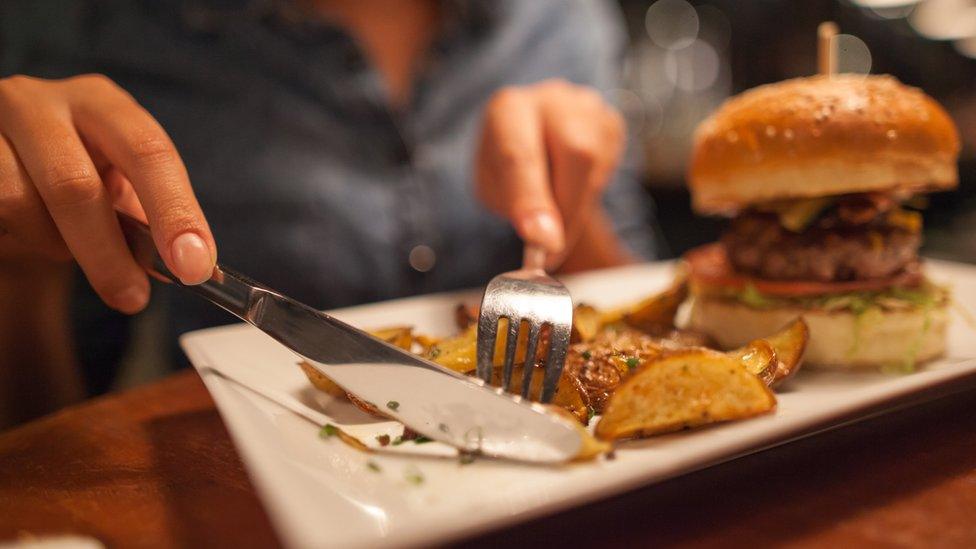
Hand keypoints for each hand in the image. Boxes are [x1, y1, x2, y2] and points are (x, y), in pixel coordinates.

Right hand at [0, 74, 215, 312]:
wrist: (6, 157)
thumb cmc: (76, 168)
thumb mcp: (118, 179)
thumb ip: (152, 216)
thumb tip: (191, 263)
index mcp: (101, 103)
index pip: (148, 152)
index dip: (174, 212)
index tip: (193, 267)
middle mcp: (40, 102)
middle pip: (75, 184)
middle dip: (108, 253)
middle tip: (132, 298)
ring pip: (21, 204)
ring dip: (56, 246)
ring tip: (70, 249)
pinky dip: (24, 238)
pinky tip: (34, 235)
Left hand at [476, 79, 625, 269]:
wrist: (533, 136)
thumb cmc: (507, 166)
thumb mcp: (492, 188)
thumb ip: (515, 207)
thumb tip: (546, 237)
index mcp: (508, 110)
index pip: (521, 155)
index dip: (532, 200)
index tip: (542, 241)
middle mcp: (552, 99)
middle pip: (578, 153)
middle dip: (567, 210)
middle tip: (552, 250)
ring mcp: (588, 107)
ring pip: (597, 164)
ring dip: (577, 205)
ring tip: (555, 213)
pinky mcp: (611, 122)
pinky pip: (609, 167)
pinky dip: (589, 191)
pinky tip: (570, 186)